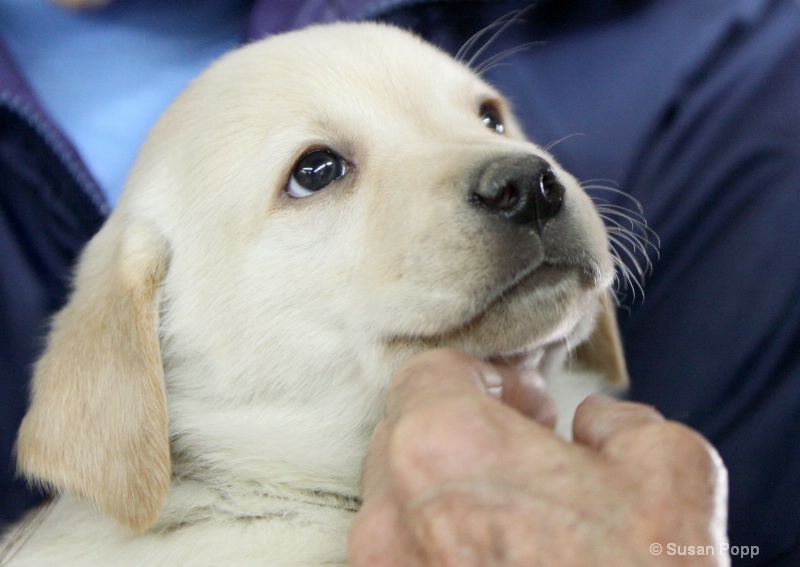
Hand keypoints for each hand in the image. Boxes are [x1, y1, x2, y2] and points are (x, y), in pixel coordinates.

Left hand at [349, 349, 728, 566]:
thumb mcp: (667, 469)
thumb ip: (617, 419)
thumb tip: (591, 425)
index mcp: (443, 447)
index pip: (426, 373)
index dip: (483, 377)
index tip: (523, 403)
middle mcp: (389, 512)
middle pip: (405, 432)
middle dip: (462, 429)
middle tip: (525, 450)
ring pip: (396, 498)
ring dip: (447, 490)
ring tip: (515, 512)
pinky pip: (400, 556)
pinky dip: (437, 543)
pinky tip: (498, 557)